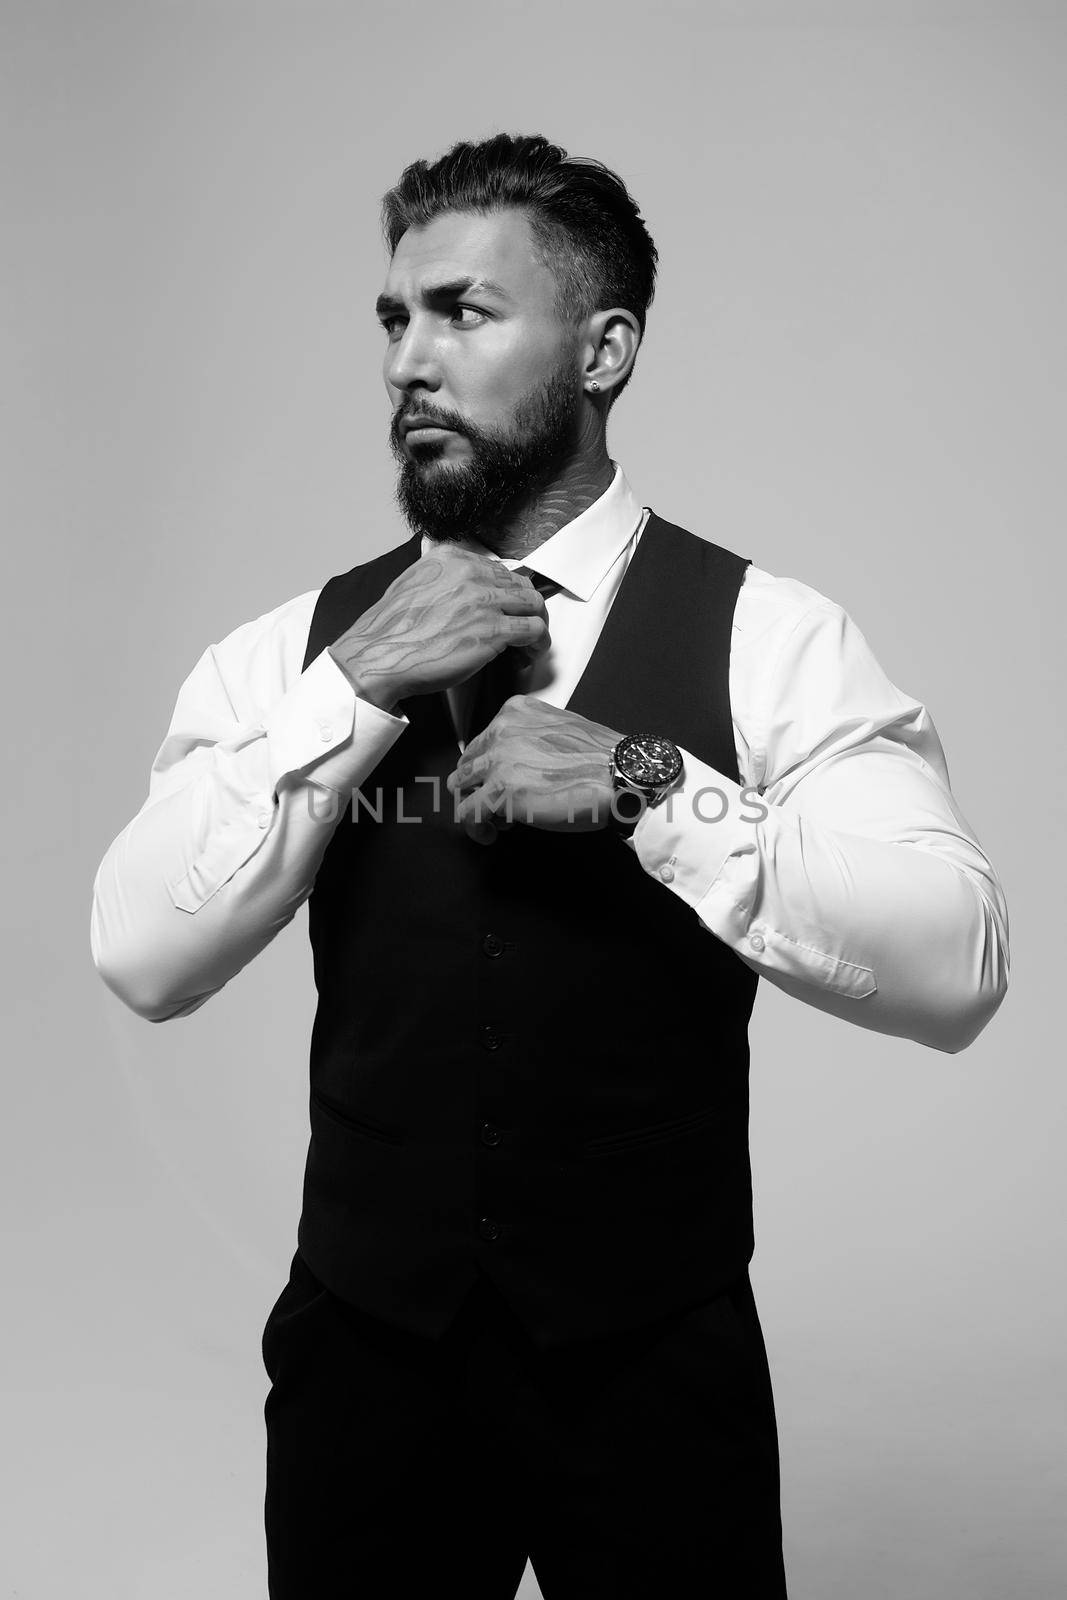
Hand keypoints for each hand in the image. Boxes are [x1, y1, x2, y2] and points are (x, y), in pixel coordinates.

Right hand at [327, 548, 549, 709]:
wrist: (379, 655)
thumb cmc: (390, 629)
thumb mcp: (411, 582)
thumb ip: (437, 575)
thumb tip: (453, 579)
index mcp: (451, 558)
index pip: (497, 568)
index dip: (505, 592)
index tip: (504, 609)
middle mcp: (471, 573)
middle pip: (519, 584)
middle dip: (524, 607)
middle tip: (522, 627)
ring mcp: (484, 600)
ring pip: (534, 603)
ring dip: (537, 623)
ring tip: (530, 643)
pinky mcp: (494, 630)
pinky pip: (534, 629)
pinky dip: (539, 643)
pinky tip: (530, 653)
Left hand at [446, 696, 621, 844]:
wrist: (620, 775)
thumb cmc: (603, 759)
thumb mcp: (562, 730)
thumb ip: (534, 738)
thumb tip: (522, 765)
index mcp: (516, 712)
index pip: (483, 741)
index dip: (489, 768)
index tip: (500, 783)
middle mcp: (501, 731)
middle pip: (467, 764)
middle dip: (478, 787)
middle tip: (497, 805)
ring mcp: (497, 761)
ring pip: (461, 788)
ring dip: (475, 807)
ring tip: (496, 821)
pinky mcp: (499, 792)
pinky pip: (467, 815)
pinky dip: (476, 829)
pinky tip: (491, 834)